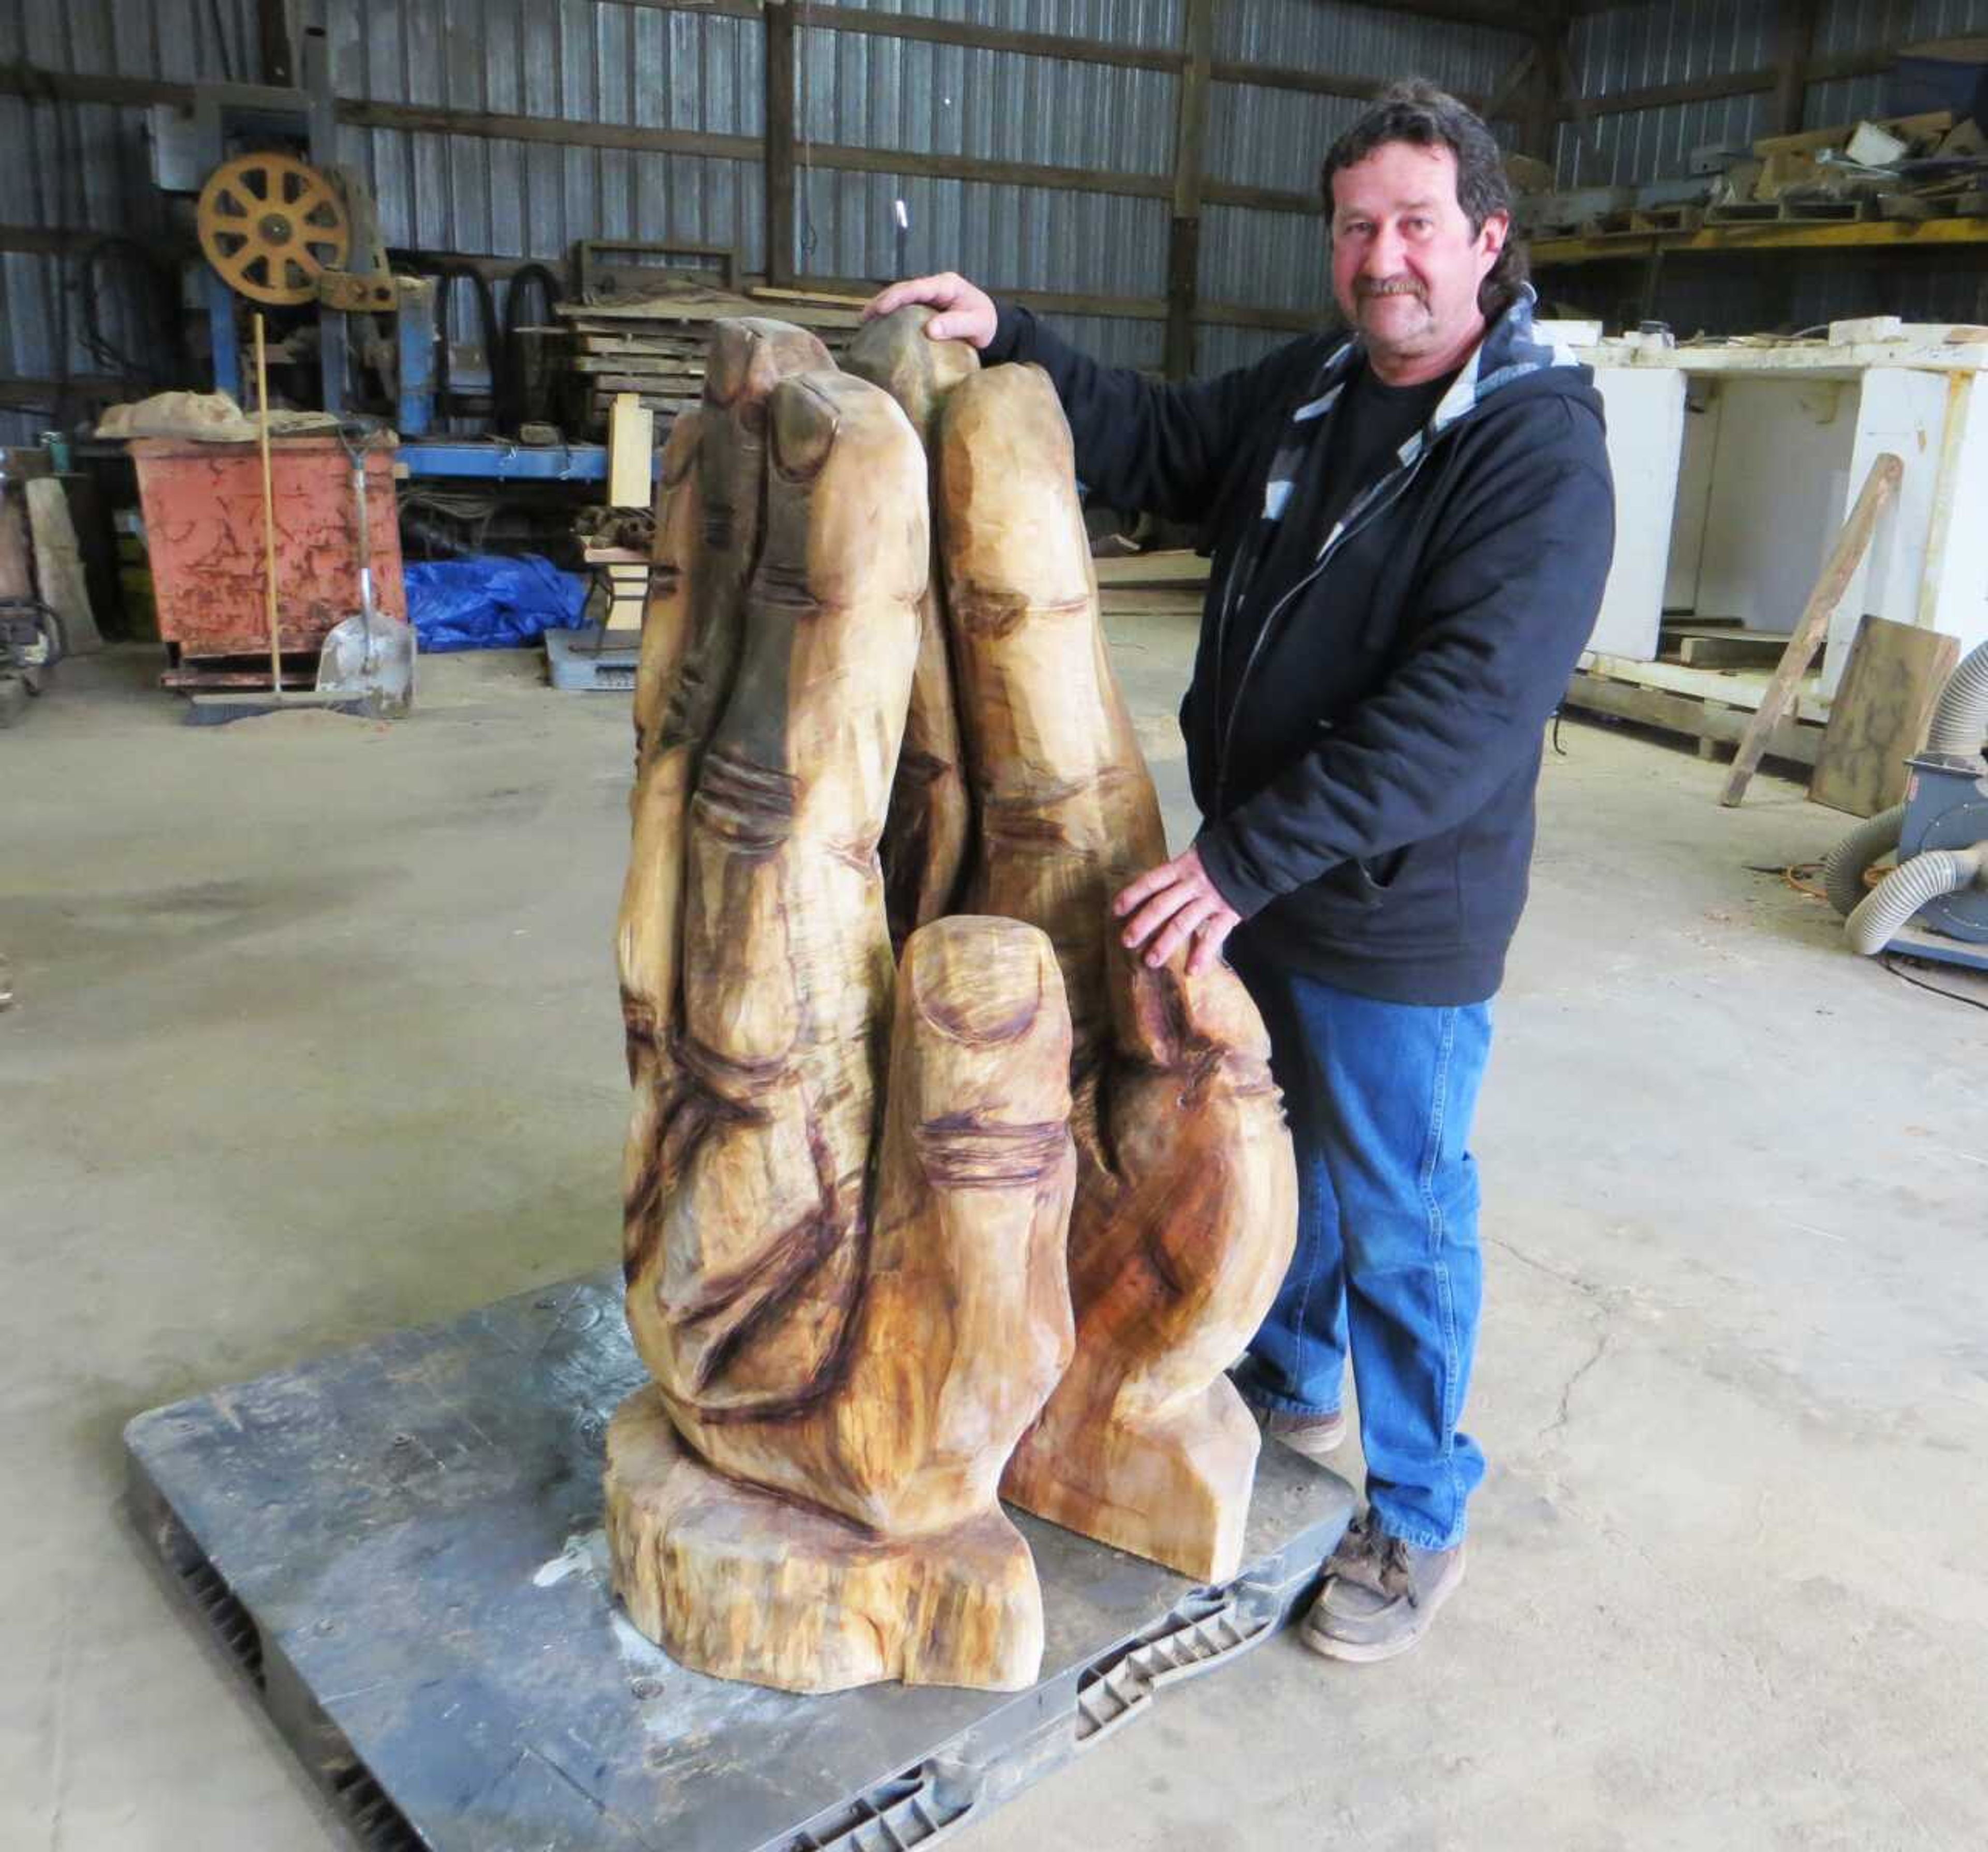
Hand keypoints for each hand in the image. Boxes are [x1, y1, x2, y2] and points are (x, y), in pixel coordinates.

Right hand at [864, 272, 997, 348]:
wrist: (994, 326)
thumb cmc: (987, 324)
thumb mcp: (977, 325)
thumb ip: (956, 325)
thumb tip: (930, 330)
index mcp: (946, 285)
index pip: (916, 288)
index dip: (896, 296)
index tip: (881, 308)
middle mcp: (935, 287)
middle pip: (904, 290)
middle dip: (882, 301)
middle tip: (864, 317)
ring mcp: (930, 297)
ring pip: (902, 299)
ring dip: (883, 308)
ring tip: (865, 322)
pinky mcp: (927, 308)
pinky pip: (906, 310)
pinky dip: (892, 316)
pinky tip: (880, 327)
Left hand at [1113, 847, 1240, 974]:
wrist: (1253, 856)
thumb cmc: (1218, 861)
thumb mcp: (1194, 859)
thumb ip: (1176, 876)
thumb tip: (1149, 894)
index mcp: (1182, 867)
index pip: (1152, 881)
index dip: (1133, 895)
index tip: (1116, 910)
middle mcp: (1193, 883)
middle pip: (1162, 905)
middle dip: (1143, 924)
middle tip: (1127, 941)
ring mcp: (1210, 899)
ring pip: (1183, 922)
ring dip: (1165, 943)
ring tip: (1151, 961)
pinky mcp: (1228, 912)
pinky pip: (1214, 936)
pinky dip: (1203, 954)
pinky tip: (1192, 971)